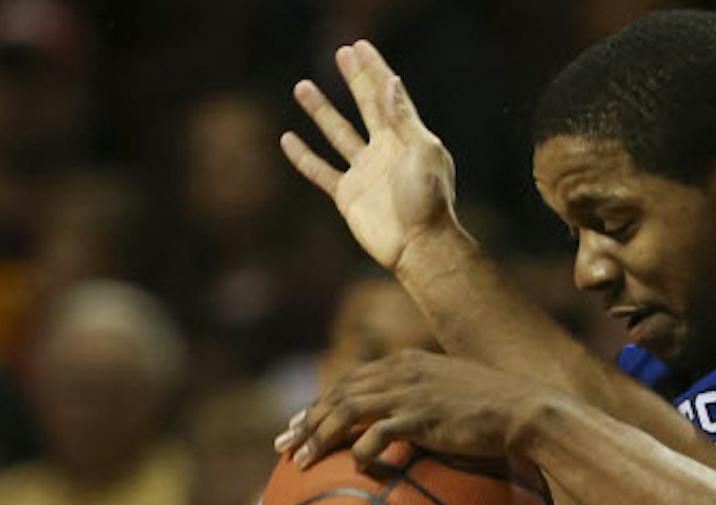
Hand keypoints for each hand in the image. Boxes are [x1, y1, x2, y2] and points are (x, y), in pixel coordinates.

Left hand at [276, 350, 547, 468]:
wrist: (525, 410)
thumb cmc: (497, 412)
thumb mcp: (456, 398)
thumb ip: (428, 406)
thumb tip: (413, 435)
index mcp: (406, 364)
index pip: (350, 381)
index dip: (321, 403)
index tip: (300, 425)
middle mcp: (400, 372)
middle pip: (338, 394)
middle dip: (306, 421)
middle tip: (284, 446)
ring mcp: (409, 393)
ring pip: (346, 411)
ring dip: (317, 437)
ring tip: (299, 461)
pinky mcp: (420, 417)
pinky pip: (377, 435)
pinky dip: (360, 452)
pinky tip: (354, 469)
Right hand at [281, 40, 460, 273]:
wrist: (418, 246)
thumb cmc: (428, 200)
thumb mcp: (422, 152)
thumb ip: (403, 118)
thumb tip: (391, 81)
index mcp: (407, 138)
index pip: (388, 95)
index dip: (375, 70)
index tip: (359, 47)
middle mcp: (386, 151)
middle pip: (366, 105)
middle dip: (355, 79)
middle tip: (342, 52)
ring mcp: (365, 172)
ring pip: (338, 133)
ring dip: (321, 110)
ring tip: (302, 85)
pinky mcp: (348, 195)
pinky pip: (321, 171)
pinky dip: (303, 156)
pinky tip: (288, 139)